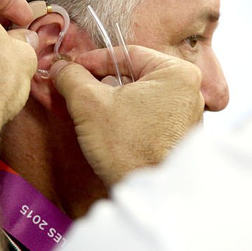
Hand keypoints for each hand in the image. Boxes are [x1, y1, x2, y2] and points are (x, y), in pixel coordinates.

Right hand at [50, 46, 203, 186]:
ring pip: (140, 95)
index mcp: (177, 72)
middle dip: (102, 81)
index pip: (127, 53)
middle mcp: (190, 90)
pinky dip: (126, 115)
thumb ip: (72, 76)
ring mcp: (187, 115)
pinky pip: (148, 114)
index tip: (71, 68)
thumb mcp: (89, 103)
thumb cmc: (127, 147)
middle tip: (76, 89)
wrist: (147, 197)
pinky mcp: (179, 136)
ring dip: (112, 99)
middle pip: (134, 74)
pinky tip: (108, 127)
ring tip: (89, 110)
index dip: (93, 59)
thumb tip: (61, 66)